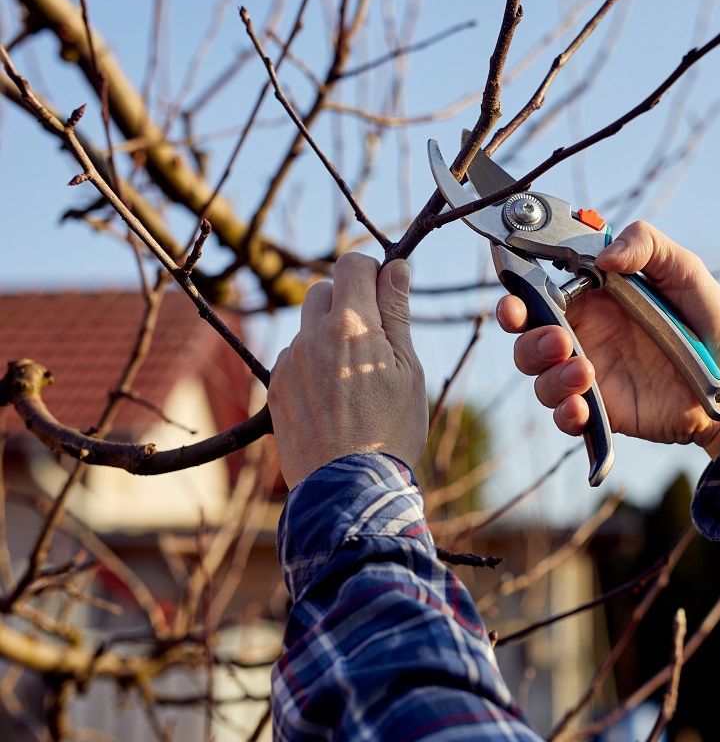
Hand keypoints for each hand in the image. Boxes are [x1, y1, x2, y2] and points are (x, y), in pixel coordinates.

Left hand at [268, 253, 426, 488]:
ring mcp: (289, 363)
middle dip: (347, 301)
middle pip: (323, 290)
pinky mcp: (277, 388)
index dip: (372, 271)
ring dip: (328, 335)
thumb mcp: (408, 370)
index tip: (386, 293)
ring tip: (354, 378)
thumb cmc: (390, 430)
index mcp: (351, 327)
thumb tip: (396, 268)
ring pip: (307, 327)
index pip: (352, 264)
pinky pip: (294, 358)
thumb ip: (397, 313)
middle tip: (373, 338)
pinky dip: (312, 364)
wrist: (348, 489)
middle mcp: (311, 337)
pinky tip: (334, 398)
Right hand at [497, 221, 719, 458]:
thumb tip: (605, 254)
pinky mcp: (600, 409)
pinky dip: (564, 412)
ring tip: (584, 371)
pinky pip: (564, 414)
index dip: (516, 285)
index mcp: (593, 295)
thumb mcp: (685, 270)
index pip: (539, 286)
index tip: (511, 288)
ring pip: (538, 374)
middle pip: (526, 332)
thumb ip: (647, 245)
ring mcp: (588, 372)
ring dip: (548, 373)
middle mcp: (583, 332)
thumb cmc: (711, 321)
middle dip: (522, 332)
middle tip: (553, 337)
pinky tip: (581, 408)